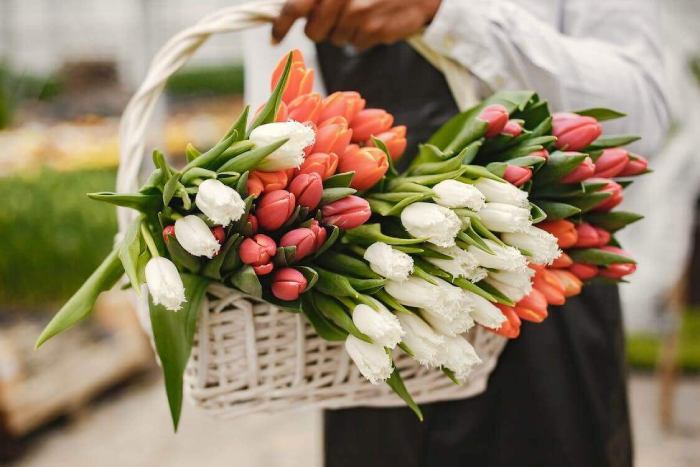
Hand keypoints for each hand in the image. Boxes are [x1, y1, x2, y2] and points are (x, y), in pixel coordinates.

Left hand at [272, 0, 441, 50]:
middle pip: (314, 32)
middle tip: (333, 17)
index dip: (281, 25)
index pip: (294, 7)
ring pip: (337, 40)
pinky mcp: (376, 31)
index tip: (274, 37)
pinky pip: (358, 43)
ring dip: (345, 30)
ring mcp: (360, 16)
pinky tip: (377, 17)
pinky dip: (365, 34)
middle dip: (320, 29)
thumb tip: (289, 9)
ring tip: (363, 11)